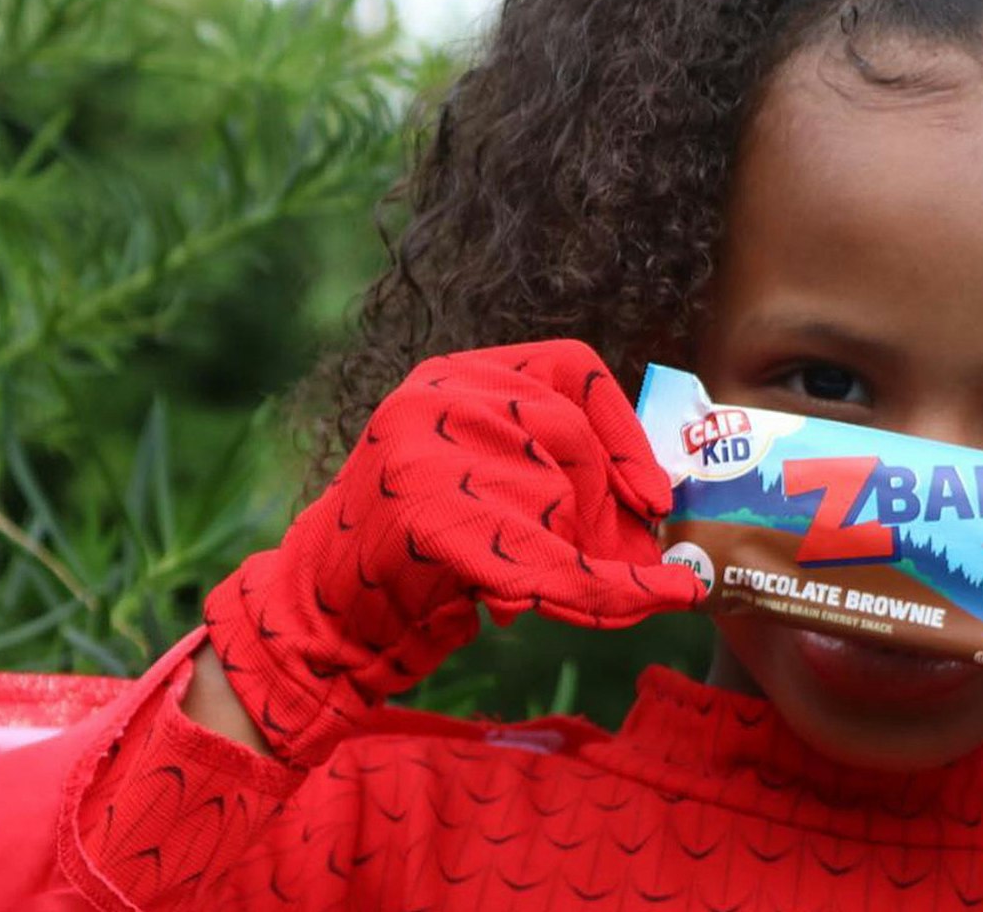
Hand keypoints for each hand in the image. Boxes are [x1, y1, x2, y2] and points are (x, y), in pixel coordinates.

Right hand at [202, 340, 704, 764]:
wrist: (322, 617)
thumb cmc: (413, 553)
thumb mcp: (477, 477)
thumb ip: (547, 464)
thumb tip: (660, 501)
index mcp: (453, 375)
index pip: (570, 366)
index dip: (623, 431)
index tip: (653, 494)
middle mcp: (437, 399)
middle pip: (570, 440)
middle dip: (604, 510)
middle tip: (616, 560)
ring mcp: (430, 457)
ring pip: (562, 507)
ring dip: (585, 561)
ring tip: (556, 590)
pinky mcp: (437, 523)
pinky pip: (555, 565)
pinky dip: (609, 594)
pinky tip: (650, 600)